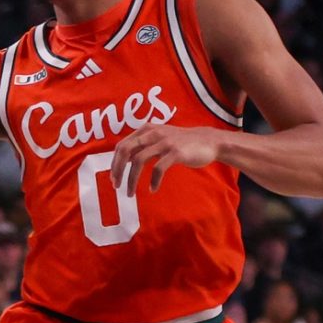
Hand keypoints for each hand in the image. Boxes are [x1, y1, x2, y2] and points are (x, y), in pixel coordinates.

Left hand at [110, 124, 225, 194]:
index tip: (113, 178)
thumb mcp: (159, 139)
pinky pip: (158, 169)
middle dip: (118, 170)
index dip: (114, 163)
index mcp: (146, 130)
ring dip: (131, 179)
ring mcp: (164, 142)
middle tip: (116, 186)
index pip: (122, 145)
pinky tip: (152, 189)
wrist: (209, 141)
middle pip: (126, 151)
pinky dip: (153, 181)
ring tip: (130, 193)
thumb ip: (141, 146)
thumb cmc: (181, 143)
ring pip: (138, 160)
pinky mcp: (175, 152)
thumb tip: (123, 159)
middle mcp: (153, 133)